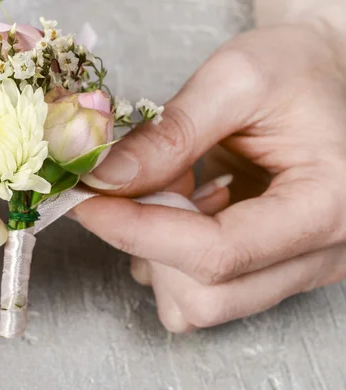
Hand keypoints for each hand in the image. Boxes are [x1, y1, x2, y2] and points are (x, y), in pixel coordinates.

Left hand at [74, 12, 345, 331]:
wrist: (327, 76)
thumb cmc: (298, 69)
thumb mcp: (237, 78)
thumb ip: (171, 132)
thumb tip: (104, 179)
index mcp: (326, 207)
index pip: (216, 252)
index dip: (136, 231)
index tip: (84, 201)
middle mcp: (321, 256)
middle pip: (206, 297)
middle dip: (147, 243)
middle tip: (135, 184)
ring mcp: (298, 271)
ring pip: (200, 305)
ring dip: (159, 254)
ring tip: (173, 189)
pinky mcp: (273, 270)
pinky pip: (204, 293)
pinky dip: (171, 258)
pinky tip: (184, 207)